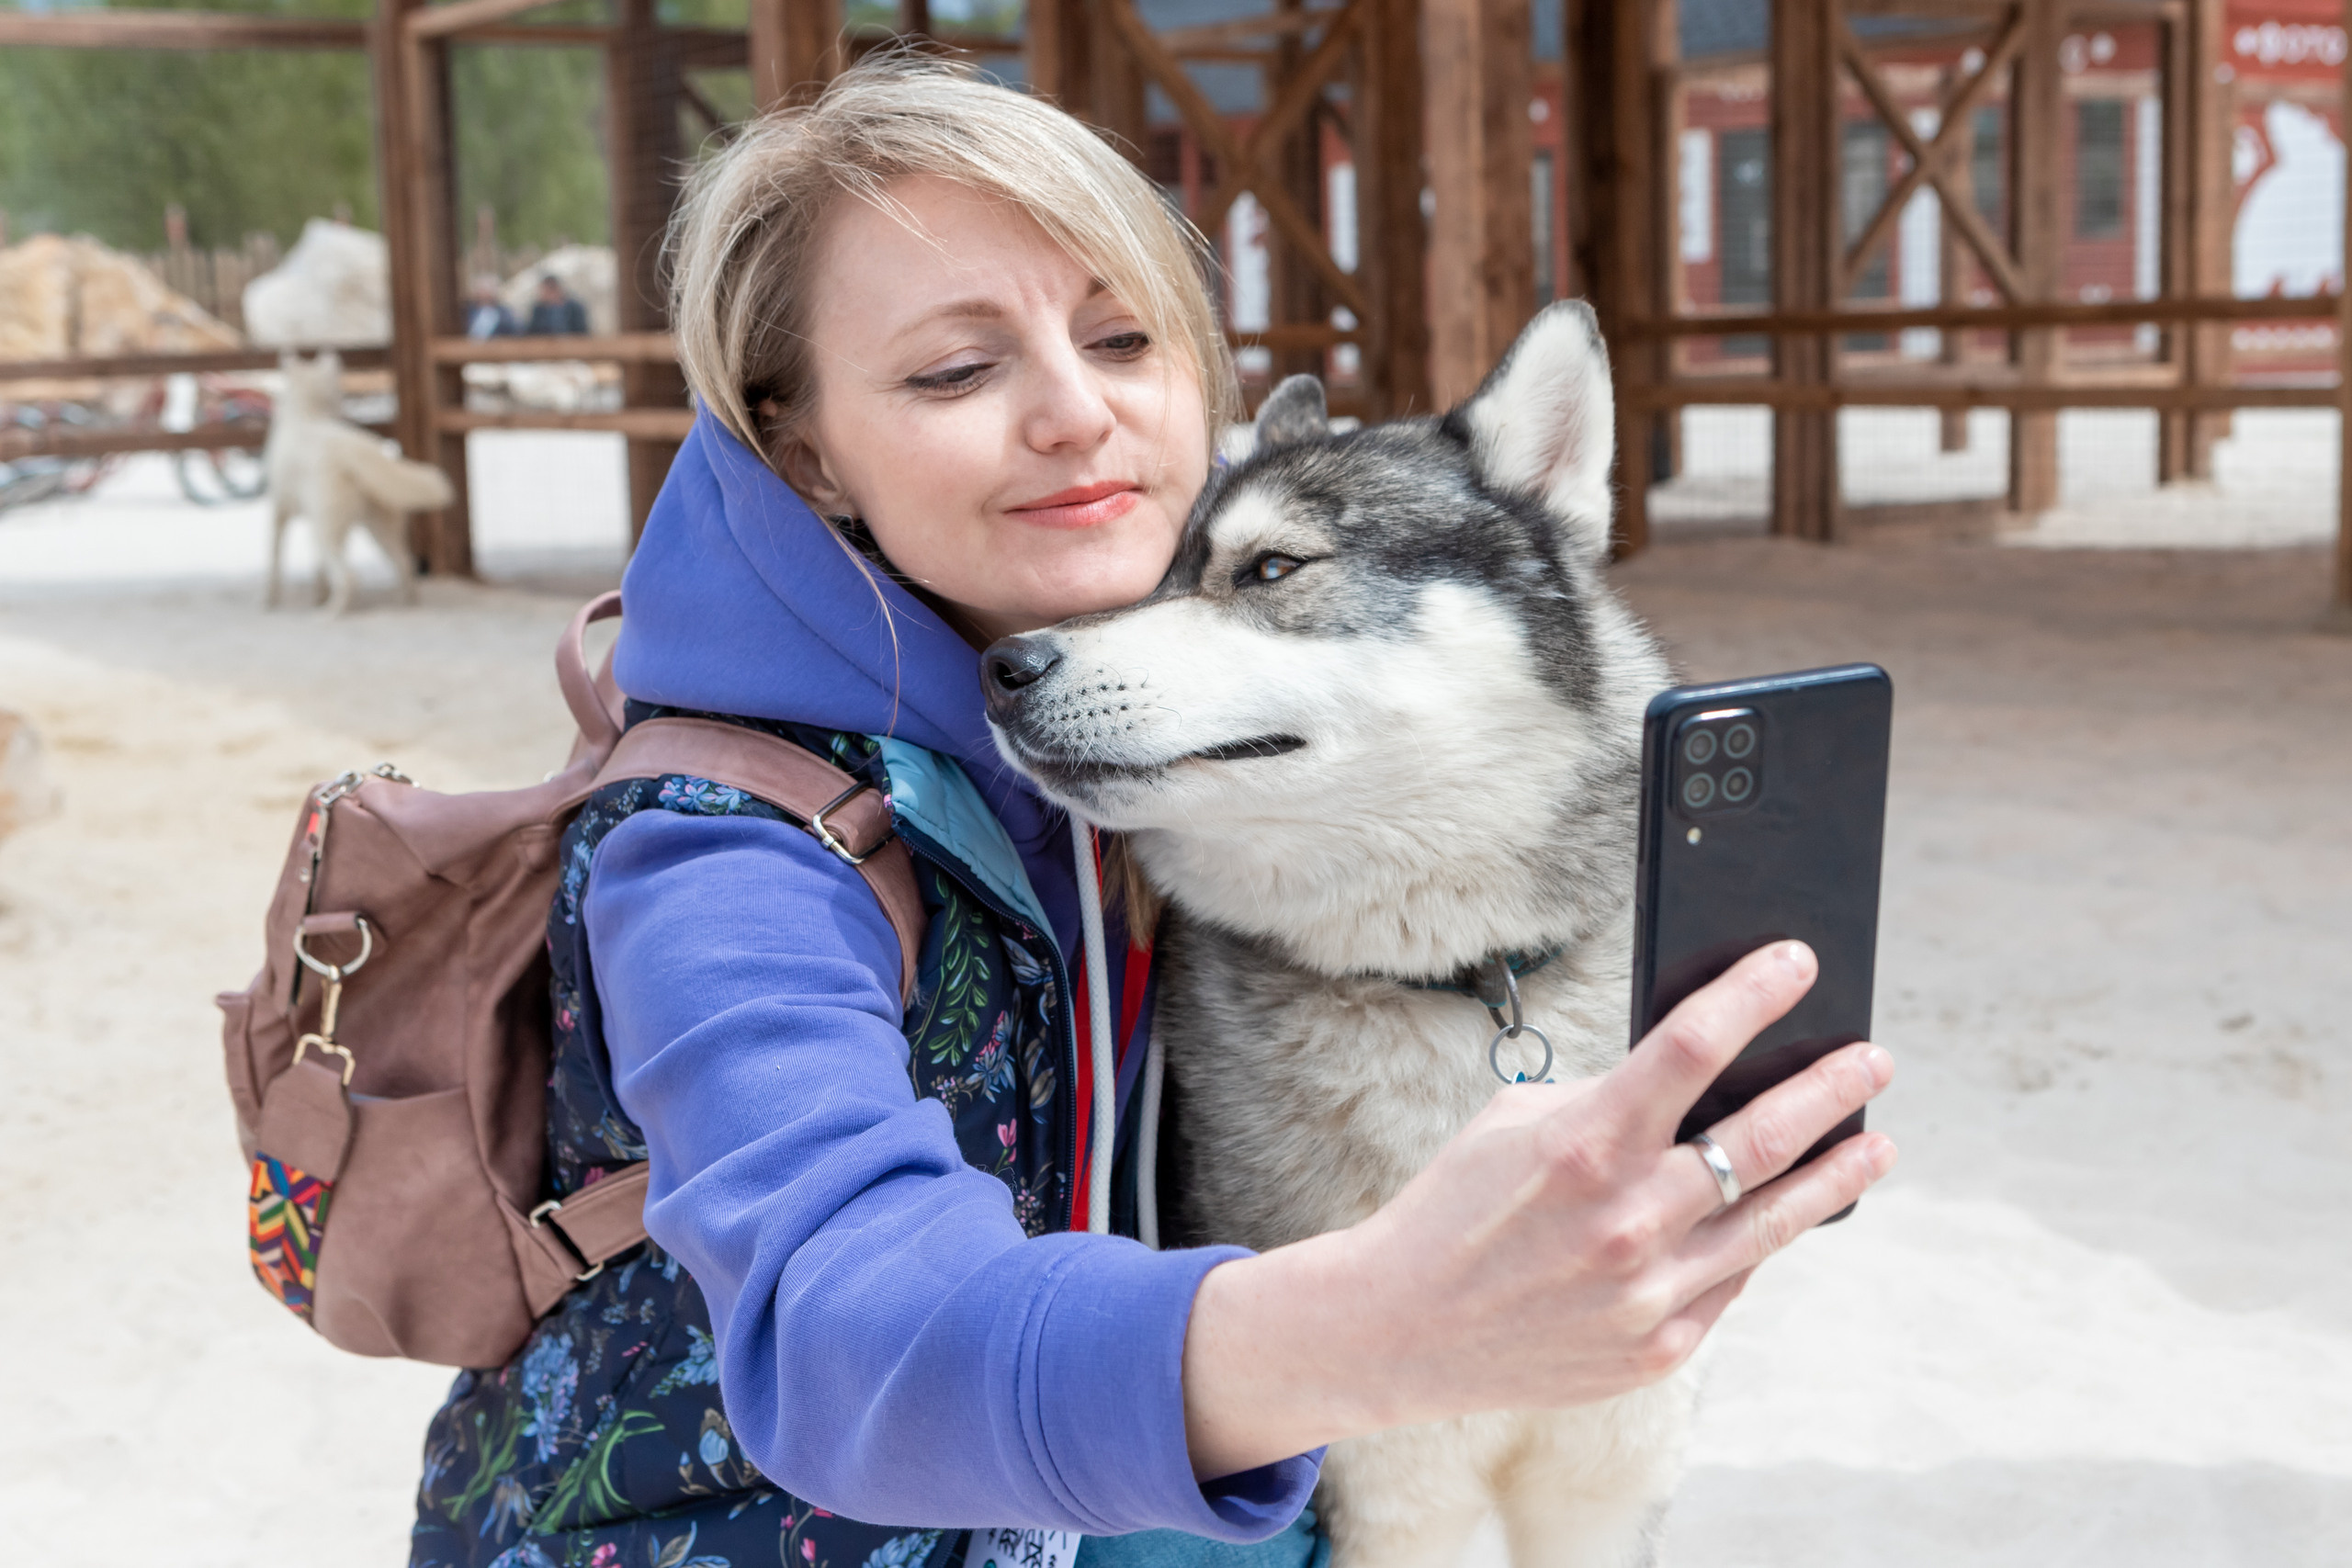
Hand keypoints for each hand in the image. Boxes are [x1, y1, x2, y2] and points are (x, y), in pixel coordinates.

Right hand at [1181, 940, 1894, 1478]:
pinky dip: (1760, 1240)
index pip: (1694, 1047)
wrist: (1402, 1328)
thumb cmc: (1456, 1209)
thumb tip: (1694, 1086)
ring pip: (1774, 1220)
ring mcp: (1651, 1292)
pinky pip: (1732, 1281)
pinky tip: (1786, 1213)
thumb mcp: (1514, 1125)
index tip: (1797, 963)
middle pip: (1762, 1136)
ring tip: (1875, 1141)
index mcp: (1586, 1143)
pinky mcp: (1659, 1348)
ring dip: (1833, 1173)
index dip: (1754, 995)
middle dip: (1828, 1088)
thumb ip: (1607, 1102)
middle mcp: (1628, 1218)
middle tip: (1871, 1059)